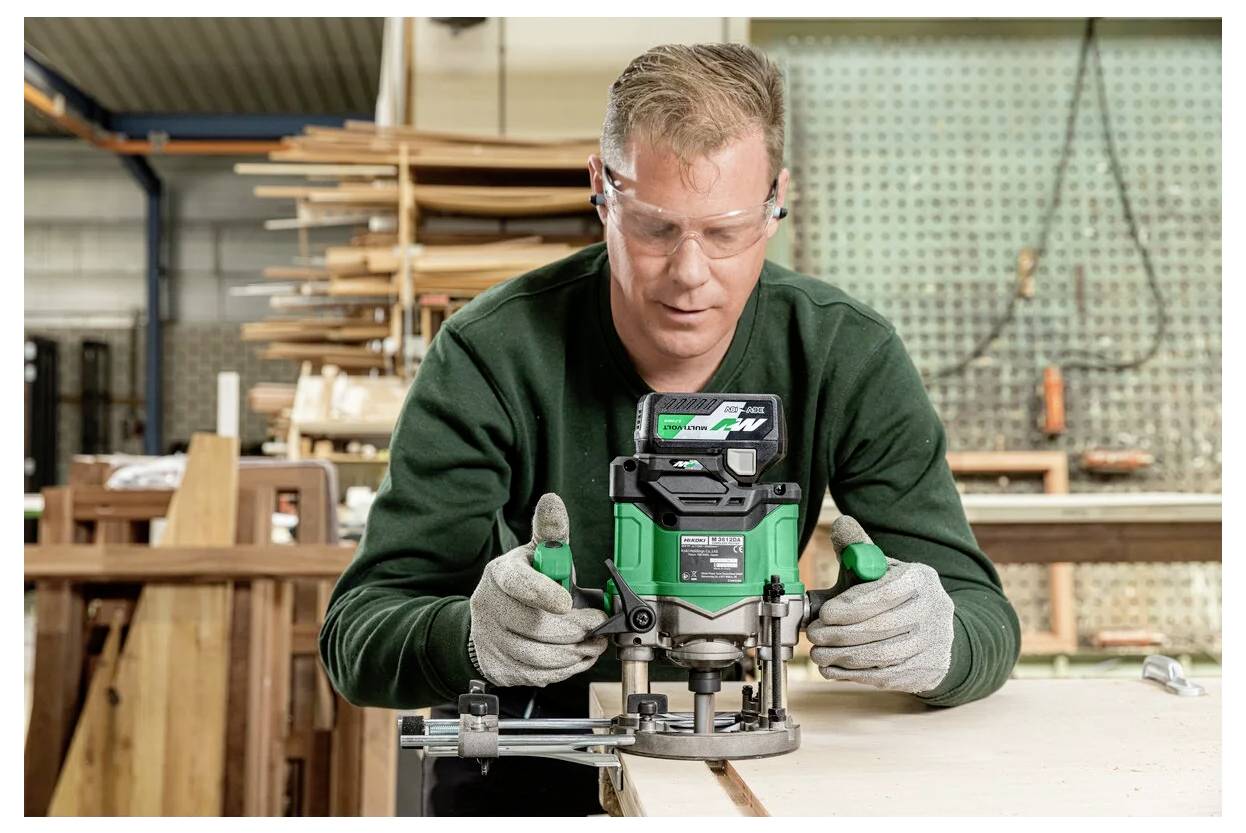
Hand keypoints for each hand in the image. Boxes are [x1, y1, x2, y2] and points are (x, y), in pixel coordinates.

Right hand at [468, 493, 608, 687]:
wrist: (492, 621)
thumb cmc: (523, 585)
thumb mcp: (536, 554)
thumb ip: (550, 532)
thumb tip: (553, 501)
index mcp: (501, 574)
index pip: (519, 584)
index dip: (544, 594)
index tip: (567, 602)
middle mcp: (490, 607)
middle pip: (536, 626)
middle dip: (575, 629)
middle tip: (597, 626)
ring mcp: (491, 640)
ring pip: (538, 656)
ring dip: (573, 653)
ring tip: (591, 643)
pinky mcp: (498, 667)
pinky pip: (536, 676)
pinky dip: (563, 670)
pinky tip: (575, 657)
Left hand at [807, 556, 954, 694]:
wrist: (935, 628)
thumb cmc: (897, 595)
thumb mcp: (882, 568)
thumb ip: (859, 549)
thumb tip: (842, 525)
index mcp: (921, 579)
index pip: (884, 593)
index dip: (850, 606)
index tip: (824, 613)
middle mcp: (933, 611)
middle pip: (881, 627)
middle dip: (839, 633)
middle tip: (814, 635)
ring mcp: (933, 644)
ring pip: (882, 655)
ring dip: (842, 656)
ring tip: (818, 653)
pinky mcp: (926, 671)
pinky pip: (885, 676)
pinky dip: (853, 675)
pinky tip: (832, 668)